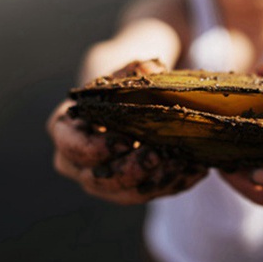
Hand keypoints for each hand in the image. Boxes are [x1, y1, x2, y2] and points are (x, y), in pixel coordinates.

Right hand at [47, 59, 207, 203]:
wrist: (128, 103)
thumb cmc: (118, 86)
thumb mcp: (123, 72)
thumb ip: (134, 68)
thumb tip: (151, 67)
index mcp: (67, 132)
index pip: (73, 148)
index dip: (97, 149)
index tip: (125, 141)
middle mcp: (78, 164)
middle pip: (98, 179)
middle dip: (130, 171)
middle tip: (158, 155)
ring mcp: (102, 182)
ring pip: (125, 194)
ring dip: (155, 182)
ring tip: (182, 164)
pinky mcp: (129, 191)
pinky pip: (150, 193)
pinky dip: (174, 184)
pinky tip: (195, 170)